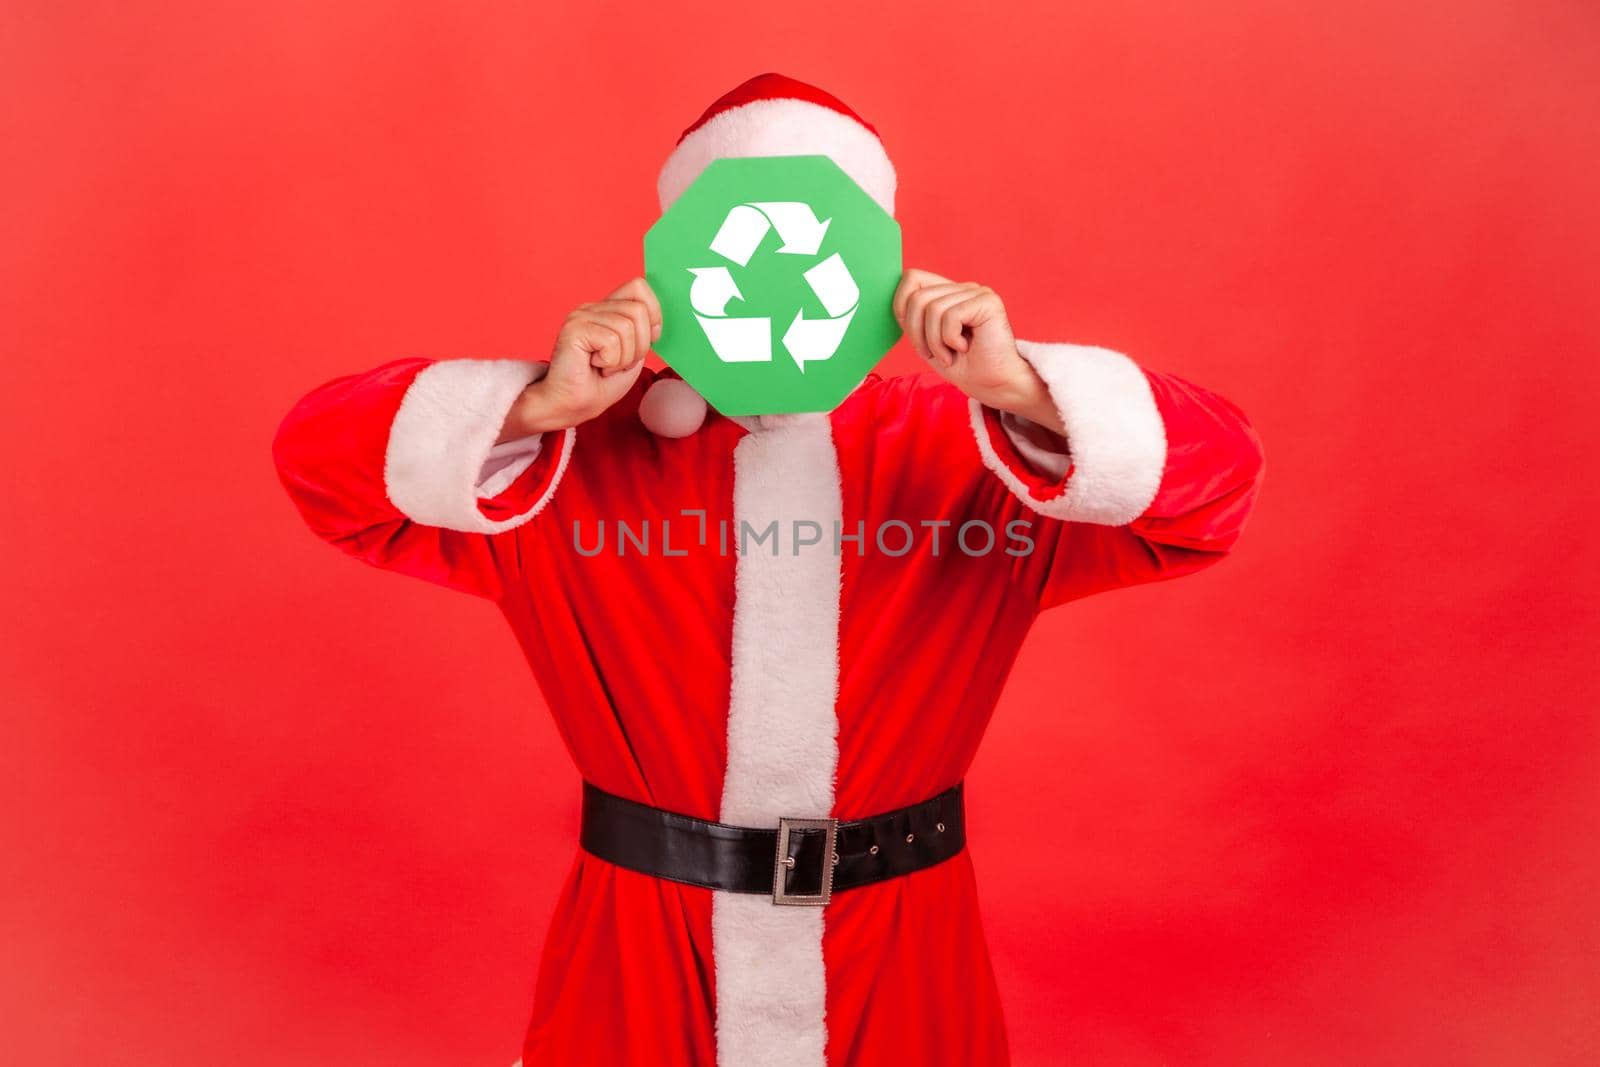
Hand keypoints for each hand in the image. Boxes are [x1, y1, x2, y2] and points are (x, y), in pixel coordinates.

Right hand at [500, 278, 660, 438]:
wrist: (570, 406)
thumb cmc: (599, 385)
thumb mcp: (633, 355)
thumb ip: (644, 331)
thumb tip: (657, 319)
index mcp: (607, 310)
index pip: (639, 287)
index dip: (654, 314)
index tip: (649, 340)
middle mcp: (593, 307)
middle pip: (639, 311)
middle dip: (639, 346)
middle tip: (618, 362)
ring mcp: (582, 315)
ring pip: (627, 326)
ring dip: (623, 357)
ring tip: (604, 366)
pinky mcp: (574, 328)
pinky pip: (611, 340)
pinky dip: (610, 361)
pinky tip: (593, 365)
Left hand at [892, 269, 1060, 432]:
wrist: (993, 385)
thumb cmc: (962, 366)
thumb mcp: (926, 340)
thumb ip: (912, 317)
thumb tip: (894, 299)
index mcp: (948, 293)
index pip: (912, 279)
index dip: (902, 307)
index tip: (917, 338)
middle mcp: (962, 288)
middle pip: (917, 298)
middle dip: (917, 334)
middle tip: (934, 354)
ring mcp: (976, 292)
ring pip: (932, 309)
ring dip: (936, 342)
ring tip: (950, 354)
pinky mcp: (987, 302)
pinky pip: (950, 316)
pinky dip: (950, 340)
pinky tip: (965, 348)